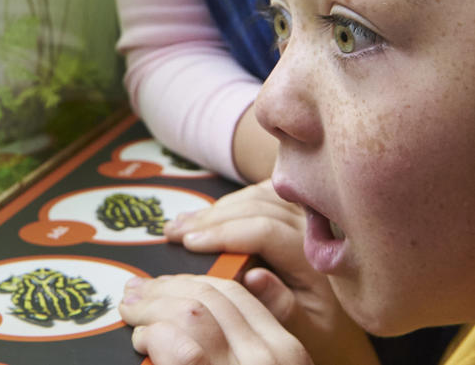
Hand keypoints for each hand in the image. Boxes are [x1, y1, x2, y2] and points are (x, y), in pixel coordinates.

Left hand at [120, 274, 312, 364]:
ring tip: (131, 312)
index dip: (192, 279)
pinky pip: (177, 343)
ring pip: (191, 311)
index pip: (236, 291)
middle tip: (135, 290)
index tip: (166, 281)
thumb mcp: (266, 364)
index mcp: (286, 347)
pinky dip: (152, 335)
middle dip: (165, 286)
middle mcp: (271, 354)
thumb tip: (241, 282)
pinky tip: (142, 341)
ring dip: (152, 306)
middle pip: (210, 294)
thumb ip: (247, 333)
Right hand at [164, 180, 378, 364]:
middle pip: (256, 206)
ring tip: (184, 222)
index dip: (223, 234)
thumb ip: (282, 306)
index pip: (264, 230)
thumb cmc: (325, 329)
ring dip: (217, 207)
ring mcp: (310, 214)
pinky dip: (234, 200)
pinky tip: (211, 212)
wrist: (349, 322)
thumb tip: (252, 276)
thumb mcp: (306, 331)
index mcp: (318, 257)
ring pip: (257, 195)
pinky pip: (264, 192)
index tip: (189, 243)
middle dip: (210, 218)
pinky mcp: (302, 209)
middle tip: (175, 231)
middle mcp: (317, 228)